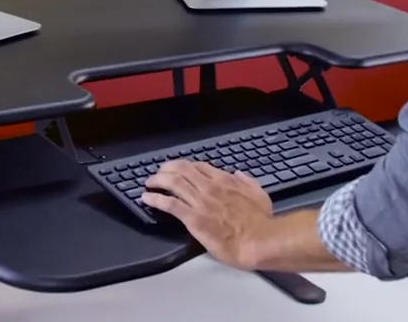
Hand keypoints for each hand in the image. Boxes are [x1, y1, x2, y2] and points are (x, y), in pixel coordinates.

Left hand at [142, 159, 274, 269]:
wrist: (257, 241)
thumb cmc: (260, 223)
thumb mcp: (259, 195)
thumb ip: (247, 182)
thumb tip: (239, 174)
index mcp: (225, 181)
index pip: (198, 166)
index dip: (184, 165)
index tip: (178, 168)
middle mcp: (209, 187)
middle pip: (181, 170)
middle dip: (166, 168)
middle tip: (158, 173)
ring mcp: (200, 202)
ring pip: (172, 183)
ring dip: (157, 180)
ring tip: (149, 183)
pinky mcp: (193, 218)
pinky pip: (169, 204)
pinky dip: (155, 199)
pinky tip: (147, 198)